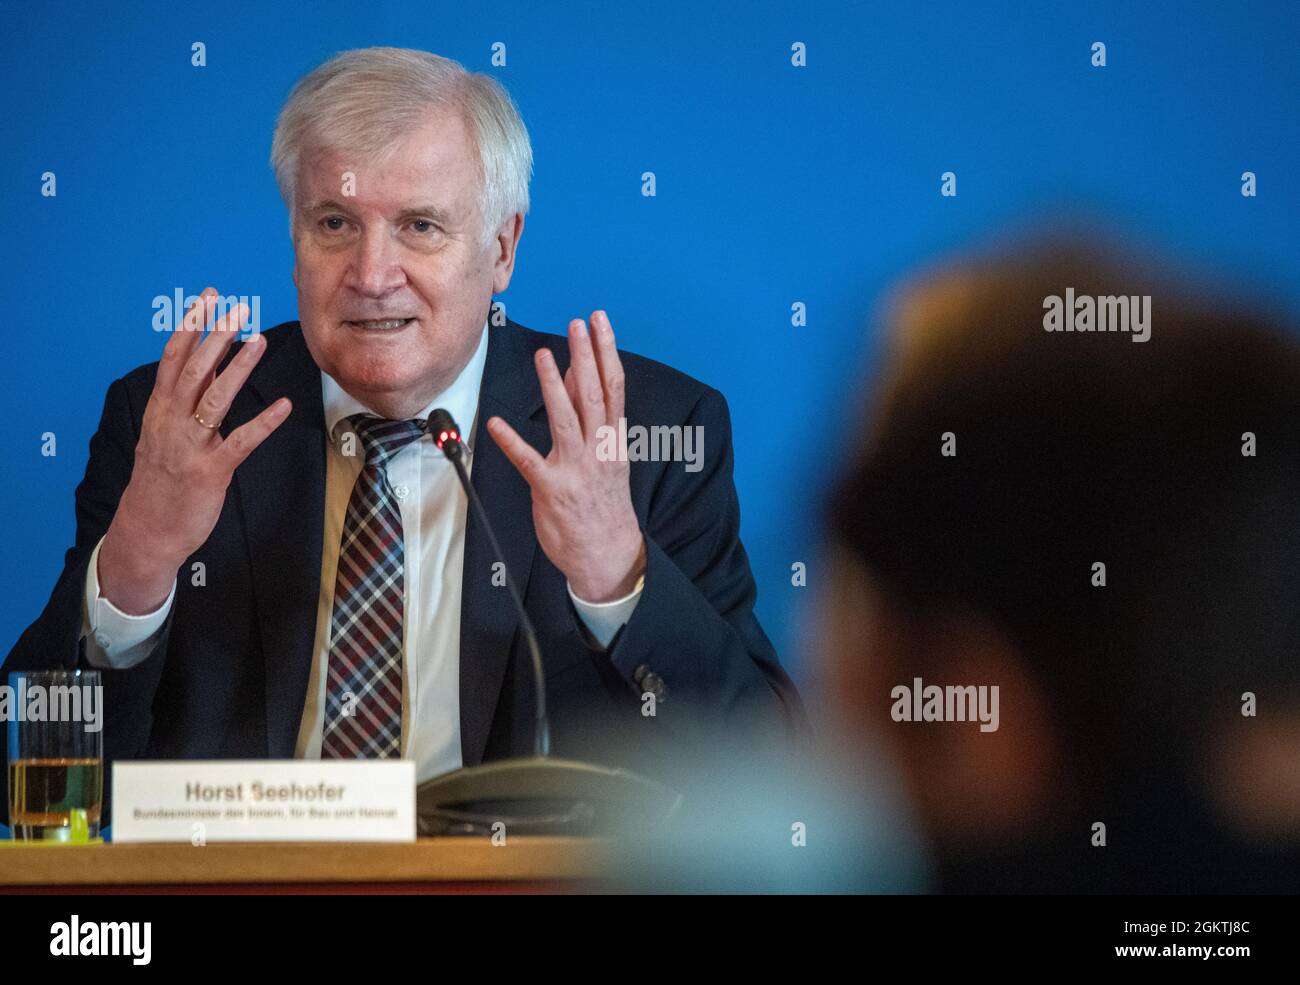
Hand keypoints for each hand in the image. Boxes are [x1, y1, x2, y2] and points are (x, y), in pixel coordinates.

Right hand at [98, 288, 291, 613]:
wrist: (147, 531)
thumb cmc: (160, 480)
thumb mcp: (163, 434)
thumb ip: (183, 401)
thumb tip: (206, 365)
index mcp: (160, 410)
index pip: (173, 358)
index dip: (191, 325)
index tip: (208, 297)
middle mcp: (171, 423)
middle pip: (193, 370)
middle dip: (215, 337)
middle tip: (239, 309)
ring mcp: (190, 447)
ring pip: (214, 399)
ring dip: (238, 368)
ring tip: (259, 340)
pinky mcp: (210, 472)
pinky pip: (240, 442)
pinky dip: (263, 423)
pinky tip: (284, 406)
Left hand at [488, 310, 645, 602]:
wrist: (608, 553)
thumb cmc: (603, 504)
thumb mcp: (606, 457)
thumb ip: (589, 417)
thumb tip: (575, 376)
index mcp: (613, 440)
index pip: (613, 387)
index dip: (607, 352)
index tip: (600, 323)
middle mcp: (598, 449)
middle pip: (594, 395)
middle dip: (586, 356)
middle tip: (578, 324)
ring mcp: (576, 468)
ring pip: (566, 419)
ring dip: (554, 386)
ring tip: (545, 355)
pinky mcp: (551, 489)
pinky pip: (528, 461)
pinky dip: (511, 441)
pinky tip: (496, 423)